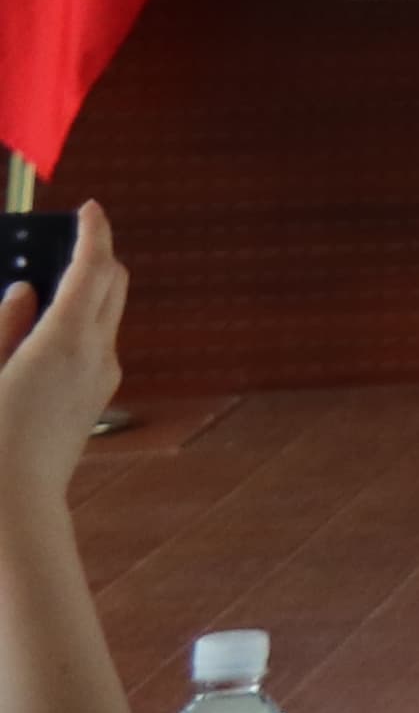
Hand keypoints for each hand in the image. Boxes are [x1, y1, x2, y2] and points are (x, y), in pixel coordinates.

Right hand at [0, 206, 122, 510]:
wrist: (14, 505)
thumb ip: (4, 327)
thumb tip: (25, 290)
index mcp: (64, 338)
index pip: (93, 266)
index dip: (93, 231)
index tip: (90, 207)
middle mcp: (97, 351)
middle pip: (113, 282)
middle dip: (94, 256)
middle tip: (62, 243)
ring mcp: (104, 375)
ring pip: (109, 312)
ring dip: (87, 291)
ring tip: (43, 288)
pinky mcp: (99, 396)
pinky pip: (99, 343)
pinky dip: (82, 322)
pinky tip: (44, 332)